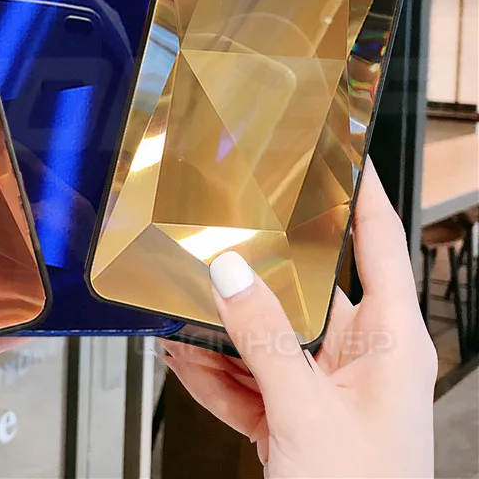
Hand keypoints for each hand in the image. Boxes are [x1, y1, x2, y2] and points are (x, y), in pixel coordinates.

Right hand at [161, 160, 437, 477]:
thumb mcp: (308, 410)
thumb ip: (265, 337)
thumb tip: (231, 273)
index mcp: (390, 342)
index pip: (378, 244)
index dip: (362, 193)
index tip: (339, 152)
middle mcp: (360, 358)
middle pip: (303, 292)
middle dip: (254, 273)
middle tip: (218, 238)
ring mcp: (324, 389)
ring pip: (267, 338)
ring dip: (222, 329)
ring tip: (180, 303)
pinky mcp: (295, 418)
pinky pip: (249, 380)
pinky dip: (216, 372)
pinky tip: (181, 356)